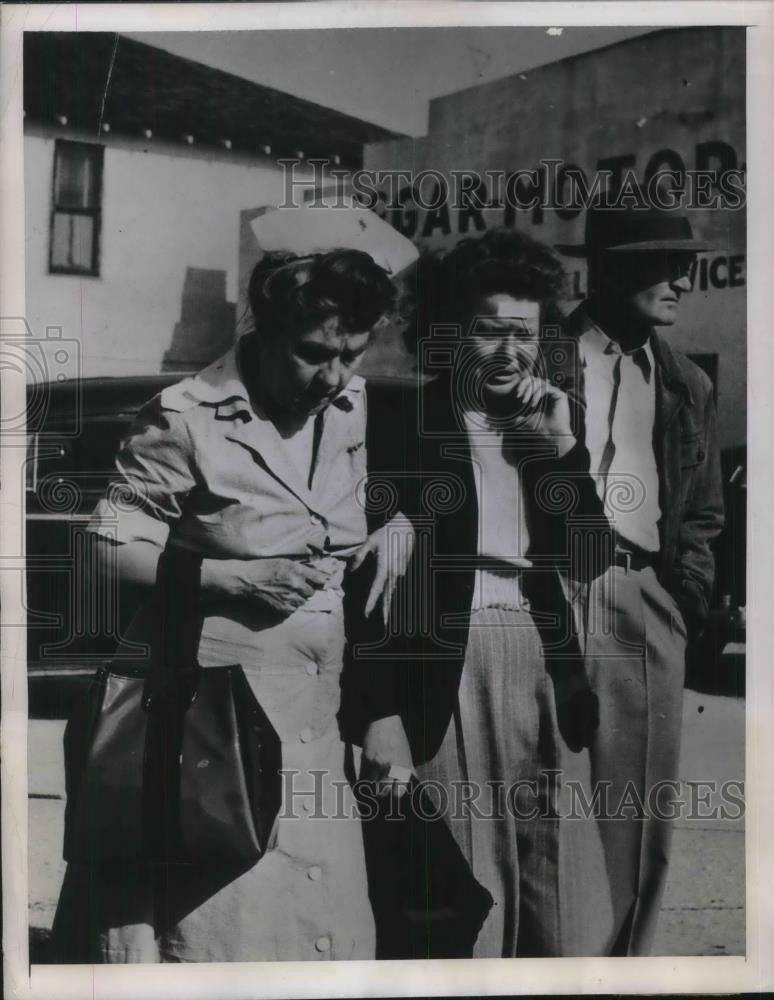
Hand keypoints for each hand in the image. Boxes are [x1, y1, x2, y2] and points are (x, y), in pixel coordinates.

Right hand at [203, 557, 329, 615]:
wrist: (246, 580)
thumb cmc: (264, 568)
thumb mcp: (284, 562)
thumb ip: (301, 569)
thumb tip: (319, 576)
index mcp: (296, 571)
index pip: (319, 578)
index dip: (321, 580)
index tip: (323, 582)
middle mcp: (295, 585)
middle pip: (311, 592)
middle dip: (305, 589)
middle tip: (294, 585)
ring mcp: (289, 598)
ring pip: (302, 601)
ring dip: (297, 597)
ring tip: (284, 591)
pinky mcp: (283, 608)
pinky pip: (293, 608)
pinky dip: (289, 605)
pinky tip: (279, 598)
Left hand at [351, 513, 414, 624]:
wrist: (405, 526)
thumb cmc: (386, 532)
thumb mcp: (369, 542)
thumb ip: (359, 556)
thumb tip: (351, 569)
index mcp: (385, 567)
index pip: (377, 589)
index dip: (371, 602)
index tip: (366, 612)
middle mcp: (394, 572)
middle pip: (388, 594)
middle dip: (385, 609)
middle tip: (383, 624)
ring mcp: (401, 570)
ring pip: (393, 589)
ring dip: (389, 601)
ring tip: (385, 615)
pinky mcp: (404, 568)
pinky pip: (396, 582)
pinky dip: (392, 590)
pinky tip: (389, 595)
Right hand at [360, 714, 413, 797]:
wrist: (384, 721)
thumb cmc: (398, 738)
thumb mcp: (407, 754)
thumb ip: (409, 769)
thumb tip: (413, 780)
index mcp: (403, 768)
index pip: (398, 792)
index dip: (395, 794)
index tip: (393, 793)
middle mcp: (390, 769)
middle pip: (383, 791)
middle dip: (382, 792)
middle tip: (382, 790)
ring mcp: (377, 765)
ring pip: (372, 786)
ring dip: (372, 786)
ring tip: (373, 785)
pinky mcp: (366, 760)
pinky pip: (363, 777)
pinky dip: (364, 780)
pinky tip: (366, 779)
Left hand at [511, 374, 574, 454]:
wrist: (550, 435)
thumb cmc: (538, 428)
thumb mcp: (521, 418)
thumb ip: (511, 412)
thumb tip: (495, 412)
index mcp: (538, 394)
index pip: (529, 382)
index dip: (521, 385)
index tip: (516, 395)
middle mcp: (546, 391)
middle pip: (533, 379)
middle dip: (524, 386)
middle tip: (519, 397)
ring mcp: (553, 392)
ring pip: (538, 381)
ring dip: (529, 391)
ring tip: (526, 403)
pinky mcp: (559, 394)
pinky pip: (546, 387)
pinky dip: (537, 394)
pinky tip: (533, 404)